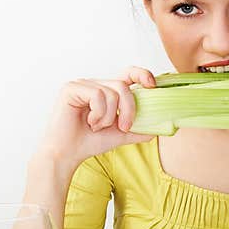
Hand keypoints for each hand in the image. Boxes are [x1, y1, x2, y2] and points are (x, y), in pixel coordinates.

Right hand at [36, 66, 156, 169]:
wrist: (67, 154)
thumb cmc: (89, 142)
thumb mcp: (120, 135)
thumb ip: (139, 129)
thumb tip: (161, 128)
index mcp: (106, 91)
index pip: (127, 74)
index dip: (142, 74)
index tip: (152, 85)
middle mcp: (94, 84)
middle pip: (123, 85)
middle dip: (129, 109)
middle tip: (123, 127)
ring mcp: (82, 84)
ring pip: (112, 92)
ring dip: (110, 116)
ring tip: (97, 127)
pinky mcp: (71, 88)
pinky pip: (97, 95)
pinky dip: (98, 114)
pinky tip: (88, 123)